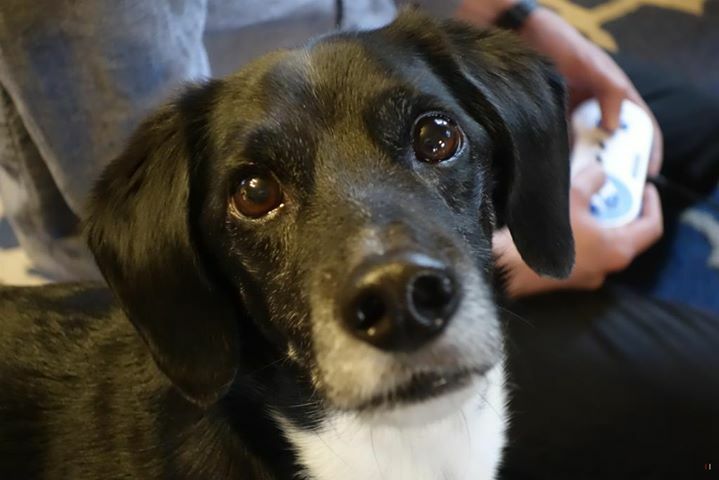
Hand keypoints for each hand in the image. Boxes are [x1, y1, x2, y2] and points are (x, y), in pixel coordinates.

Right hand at [494, 163, 662, 296]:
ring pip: (603, 244)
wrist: (510, 267)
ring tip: (584, 202)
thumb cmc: (546, 234)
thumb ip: (592, 180)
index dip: (652, 204)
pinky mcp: (569, 279)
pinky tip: (566, 222)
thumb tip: (599, 174)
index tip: (645, 187)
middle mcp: (608, 266)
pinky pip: (585, 253)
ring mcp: (589, 275)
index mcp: (618, 249)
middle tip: (609, 190)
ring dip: (598, 222)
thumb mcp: (572, 197)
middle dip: (618, 209)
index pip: (651, 227)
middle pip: (625, 235)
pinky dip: (583, 236)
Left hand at [516, 8, 662, 173]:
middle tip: (616, 188)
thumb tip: (612, 128)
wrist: (524, 42)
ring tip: (588, 188)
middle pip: (613, 143)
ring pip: (587, 148)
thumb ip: (609, 93)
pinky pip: (561, 146)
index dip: (649, 148)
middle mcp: (597, 110)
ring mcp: (574, 118)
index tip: (650, 171)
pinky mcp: (552, 124)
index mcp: (616, 96)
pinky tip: (562, 177)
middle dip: (616, 165)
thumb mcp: (593, 68)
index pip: (641, 125)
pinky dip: (563, 160)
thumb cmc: (563, 46)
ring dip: (588, 167)